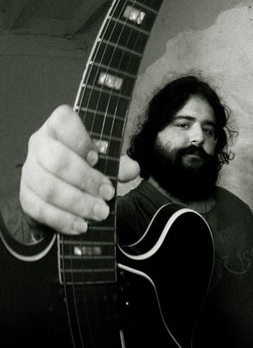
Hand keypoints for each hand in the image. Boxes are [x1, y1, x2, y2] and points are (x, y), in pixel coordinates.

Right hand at [19, 105, 139, 234]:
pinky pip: (39, 209)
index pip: (63, 121)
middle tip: (108, 194)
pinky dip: (62, 219)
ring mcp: (29, 171)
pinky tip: (81, 226)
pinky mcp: (25, 196)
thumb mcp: (105, 161)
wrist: (63, 190)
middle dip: (86, 179)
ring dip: (78, 203)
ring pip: (48, 187)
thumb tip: (132, 169)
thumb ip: (118, 163)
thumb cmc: (86, 166)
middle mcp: (39, 145)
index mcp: (58, 129)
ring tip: (100, 213)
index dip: (80, 139)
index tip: (97, 158)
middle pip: (57, 159)